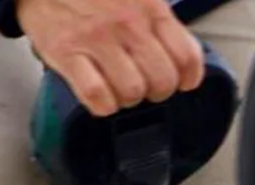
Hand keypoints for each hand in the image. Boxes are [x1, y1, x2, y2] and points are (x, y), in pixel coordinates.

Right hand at [18, 0, 203, 116]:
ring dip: (127, 99)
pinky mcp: (67, 52)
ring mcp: (97, 39)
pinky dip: (102, 104)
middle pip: (162, 82)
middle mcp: (127, 24)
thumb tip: (178, 56)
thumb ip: (157, 19)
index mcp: (149, 7)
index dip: (187, 78)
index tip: (180, 82)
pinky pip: (97, 96)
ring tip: (117, 87)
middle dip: (155, 92)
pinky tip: (99, 95)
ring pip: (132, 92)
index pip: (187, 57)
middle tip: (143, 84)